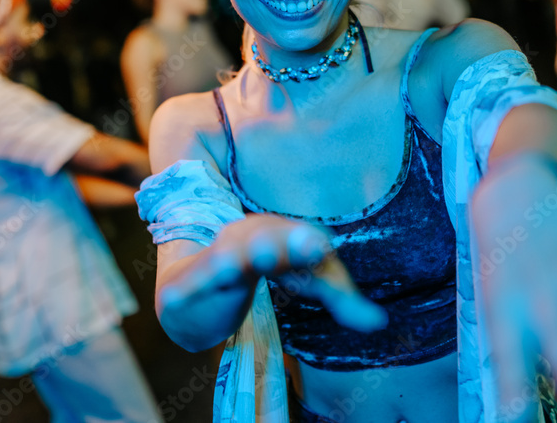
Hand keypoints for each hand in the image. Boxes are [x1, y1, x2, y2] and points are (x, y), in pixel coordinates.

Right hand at [160, 214, 386, 332]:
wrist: (198, 283)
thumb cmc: (265, 273)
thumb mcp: (310, 281)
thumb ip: (343, 300)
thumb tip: (380, 322)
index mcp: (281, 234)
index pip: (301, 241)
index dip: (306, 244)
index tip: (317, 247)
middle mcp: (249, 238)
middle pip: (266, 239)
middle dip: (278, 243)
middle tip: (291, 249)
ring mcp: (219, 258)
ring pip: (230, 256)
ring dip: (235, 259)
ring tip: (237, 265)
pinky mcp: (191, 283)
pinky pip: (189, 284)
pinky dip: (186, 289)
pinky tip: (176, 298)